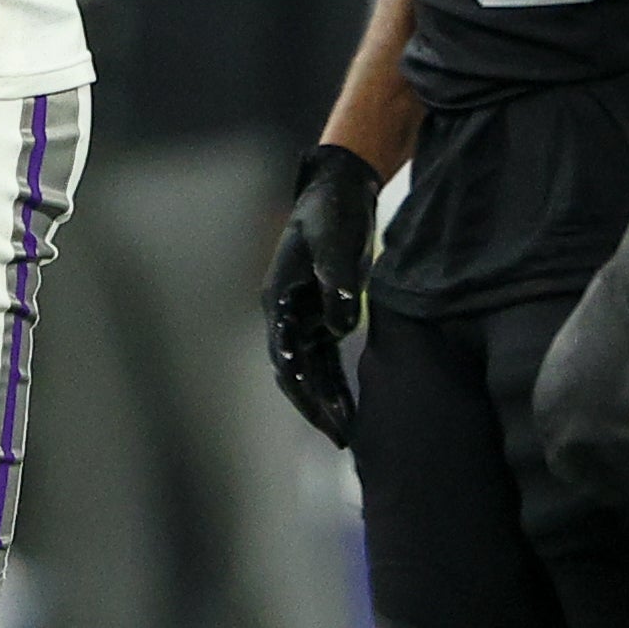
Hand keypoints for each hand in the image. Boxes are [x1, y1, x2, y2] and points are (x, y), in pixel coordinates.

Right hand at [266, 144, 381, 447]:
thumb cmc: (332, 212)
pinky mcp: (321, 312)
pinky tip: (350, 405)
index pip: (285, 356)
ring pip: (309, 369)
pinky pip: (324, 358)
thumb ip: (338, 283)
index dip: (303, 389)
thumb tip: (342, 328)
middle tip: (339, 438)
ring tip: (346, 434)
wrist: (338, 190)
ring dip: (325, 399)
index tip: (323, 416)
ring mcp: (301, 314)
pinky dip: (334, 383)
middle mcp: (284, 312)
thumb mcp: (334, 241)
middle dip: (313, 406)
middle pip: (293, 370)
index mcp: (278, 298)